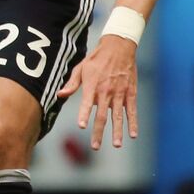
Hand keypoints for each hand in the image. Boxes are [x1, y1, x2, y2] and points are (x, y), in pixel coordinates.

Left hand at [57, 35, 138, 149]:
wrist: (118, 46)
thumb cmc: (96, 58)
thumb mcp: (81, 68)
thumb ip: (72, 84)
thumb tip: (60, 94)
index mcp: (92, 86)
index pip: (87, 103)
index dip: (84, 114)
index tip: (82, 126)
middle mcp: (106, 91)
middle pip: (102, 116)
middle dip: (99, 132)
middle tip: (95, 146)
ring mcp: (119, 93)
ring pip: (118, 116)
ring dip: (117, 131)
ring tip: (117, 145)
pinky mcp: (130, 93)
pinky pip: (132, 110)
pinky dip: (133, 122)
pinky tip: (133, 134)